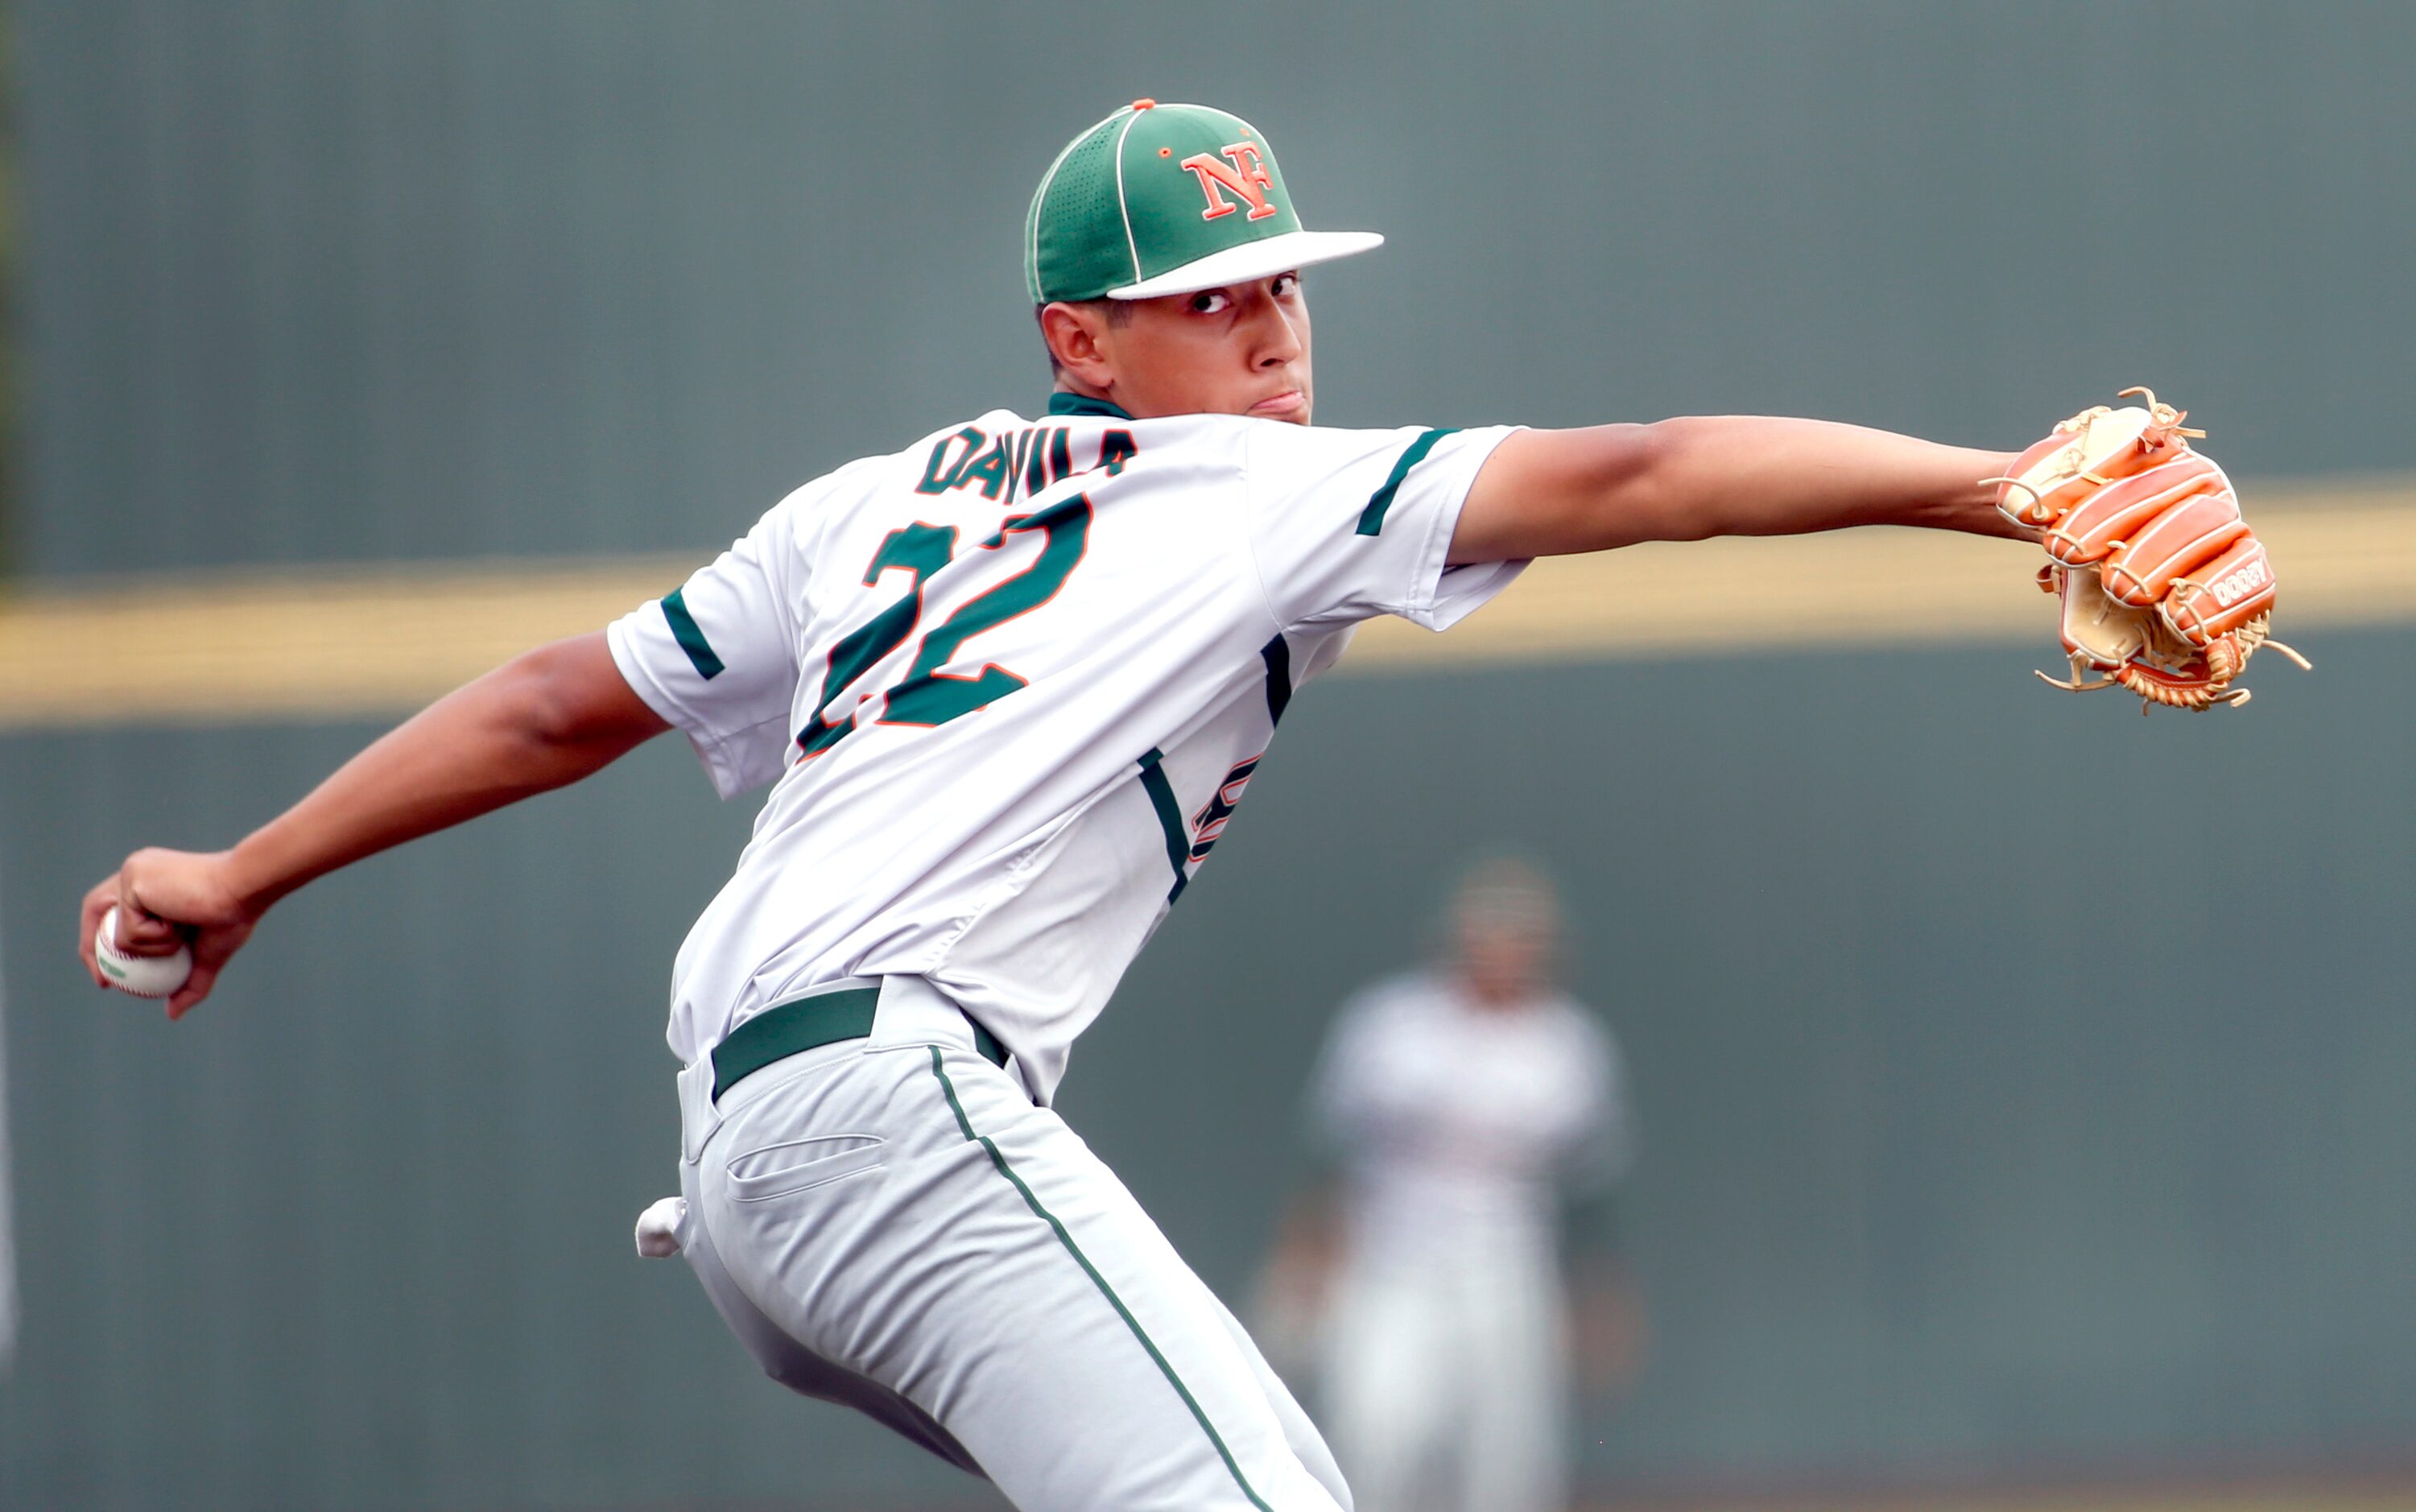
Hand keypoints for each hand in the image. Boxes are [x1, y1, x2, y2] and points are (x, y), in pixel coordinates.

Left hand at [78, 848, 262, 1019]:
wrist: (245, 890)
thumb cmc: (233, 915)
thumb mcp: (207, 955)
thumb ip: (188, 982)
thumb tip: (173, 1014)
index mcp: (150, 885)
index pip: (111, 914)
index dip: (100, 945)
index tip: (108, 979)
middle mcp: (136, 872)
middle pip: (95, 913)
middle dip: (91, 949)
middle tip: (106, 983)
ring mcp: (132, 872)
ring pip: (119, 932)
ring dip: (152, 949)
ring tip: (183, 933)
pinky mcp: (132, 877)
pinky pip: (130, 930)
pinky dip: (157, 939)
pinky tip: (181, 922)